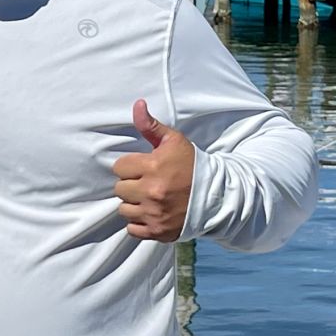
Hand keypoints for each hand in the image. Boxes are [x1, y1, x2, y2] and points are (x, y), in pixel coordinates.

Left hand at [111, 99, 194, 241]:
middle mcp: (151, 192)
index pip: (119, 167)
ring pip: (124, 209)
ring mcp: (154, 214)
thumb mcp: (173, 141)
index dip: (130, 166)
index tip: (143, 168)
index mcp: (153, 167)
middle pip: (119, 188)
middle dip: (131, 184)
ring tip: (148, 199)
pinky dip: (139, 223)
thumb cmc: (192, 165)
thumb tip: (137, 104)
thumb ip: (151, 125)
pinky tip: (151, 214)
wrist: (217, 196)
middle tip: (147, 183)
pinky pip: (132, 229)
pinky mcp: (158, 231)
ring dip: (133, 204)